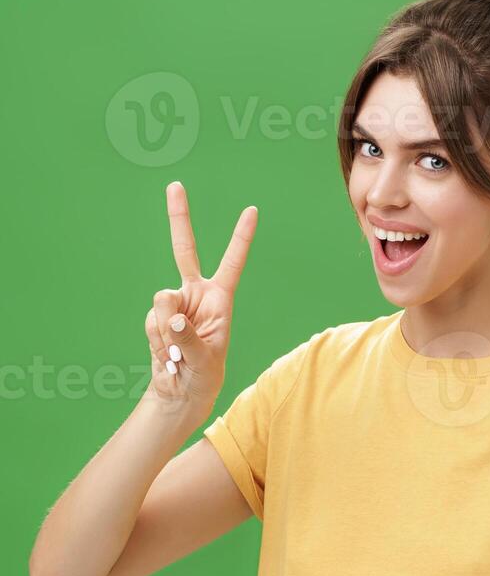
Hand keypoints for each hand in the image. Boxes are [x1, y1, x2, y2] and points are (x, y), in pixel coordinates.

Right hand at [145, 181, 257, 421]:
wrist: (180, 390)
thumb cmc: (203, 375)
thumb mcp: (204, 360)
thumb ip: (187, 337)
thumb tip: (170, 316)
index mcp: (220, 298)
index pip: (232, 262)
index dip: (241, 237)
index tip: (252, 210)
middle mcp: (196, 294)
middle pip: (184, 250)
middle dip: (179, 217)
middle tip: (175, 185)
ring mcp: (174, 303)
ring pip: (161, 301)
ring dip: (167, 332)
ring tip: (179, 353)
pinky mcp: (156, 315)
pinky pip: (151, 320)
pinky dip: (157, 339)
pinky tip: (166, 353)